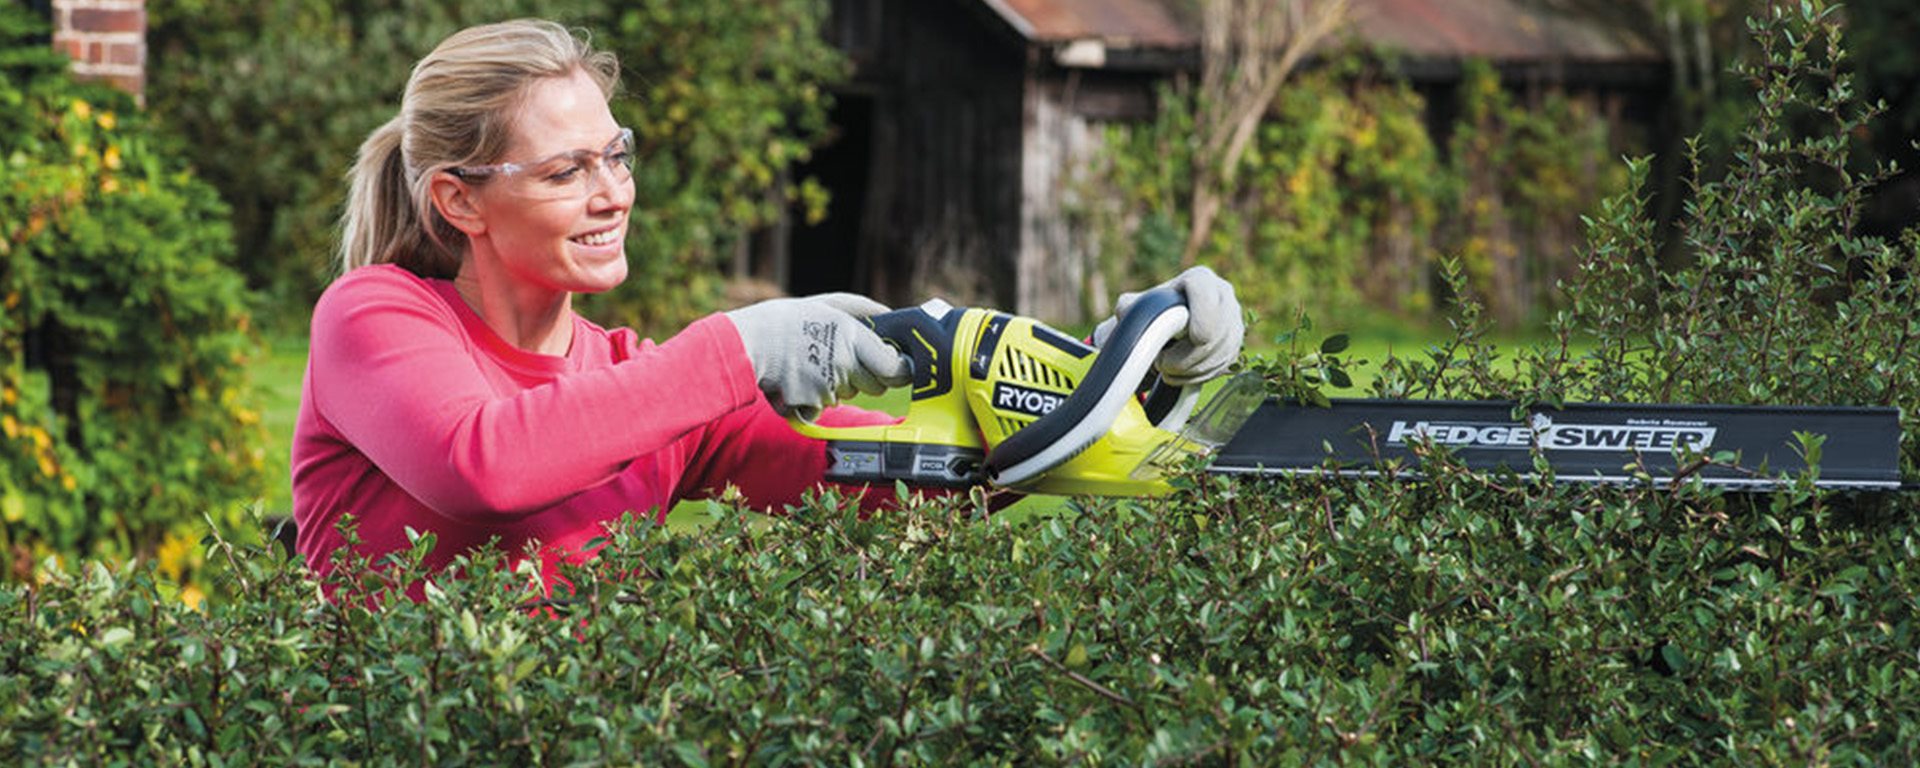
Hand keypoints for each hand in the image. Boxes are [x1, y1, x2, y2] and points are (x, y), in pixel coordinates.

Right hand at [724, 293, 910, 419]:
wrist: (745, 345)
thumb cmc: (783, 321)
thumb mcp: (824, 304)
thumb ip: (860, 309)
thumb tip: (889, 314)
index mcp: (850, 337)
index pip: (894, 367)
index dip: (897, 369)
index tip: (895, 366)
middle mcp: (843, 364)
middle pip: (875, 386)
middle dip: (865, 377)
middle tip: (843, 360)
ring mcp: (827, 388)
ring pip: (848, 396)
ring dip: (837, 386)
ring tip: (812, 364)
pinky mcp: (810, 405)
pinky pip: (824, 407)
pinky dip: (813, 398)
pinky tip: (798, 380)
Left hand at [1092, 266, 1243, 385]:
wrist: (1165, 329)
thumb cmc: (1150, 314)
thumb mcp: (1134, 307)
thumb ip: (1128, 307)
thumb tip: (1126, 309)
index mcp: (1200, 279)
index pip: (1207, 296)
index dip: (1200, 321)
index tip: (1186, 340)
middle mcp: (1223, 294)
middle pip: (1217, 332)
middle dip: (1187, 356)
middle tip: (1162, 364)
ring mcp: (1234, 319)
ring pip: (1221, 352)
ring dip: (1191, 370)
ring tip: (1167, 370)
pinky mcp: (1236, 342)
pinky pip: (1225, 364)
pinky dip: (1201, 376)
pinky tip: (1182, 375)